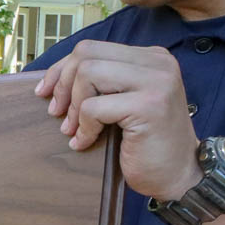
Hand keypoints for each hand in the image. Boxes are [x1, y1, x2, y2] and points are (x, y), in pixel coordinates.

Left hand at [35, 40, 202, 200]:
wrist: (178, 176)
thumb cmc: (145, 143)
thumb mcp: (122, 102)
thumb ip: (101, 82)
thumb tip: (51, 78)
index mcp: (151, 57)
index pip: (91, 48)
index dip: (61, 69)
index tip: (46, 92)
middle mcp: (158, 63)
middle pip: (86, 54)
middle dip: (62, 84)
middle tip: (58, 114)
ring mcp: (157, 82)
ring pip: (88, 73)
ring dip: (73, 106)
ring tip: (72, 129)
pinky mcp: (149, 106)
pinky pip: (93, 107)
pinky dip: (83, 127)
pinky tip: (85, 142)